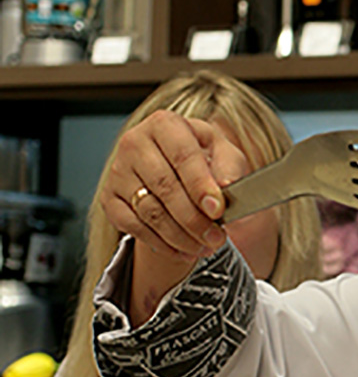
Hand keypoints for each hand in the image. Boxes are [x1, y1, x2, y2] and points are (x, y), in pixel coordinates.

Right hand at [101, 111, 238, 264]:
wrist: (174, 168)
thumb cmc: (202, 157)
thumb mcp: (223, 153)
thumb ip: (229, 167)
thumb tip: (226, 187)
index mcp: (164, 124)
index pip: (182, 156)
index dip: (200, 185)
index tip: (218, 210)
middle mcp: (135, 143)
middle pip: (164, 187)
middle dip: (194, 219)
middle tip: (217, 238)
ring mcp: (118, 171)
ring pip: (149, 211)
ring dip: (180, 236)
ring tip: (206, 248)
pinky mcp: (109, 198)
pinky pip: (133, 227)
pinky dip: (161, 244)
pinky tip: (184, 252)